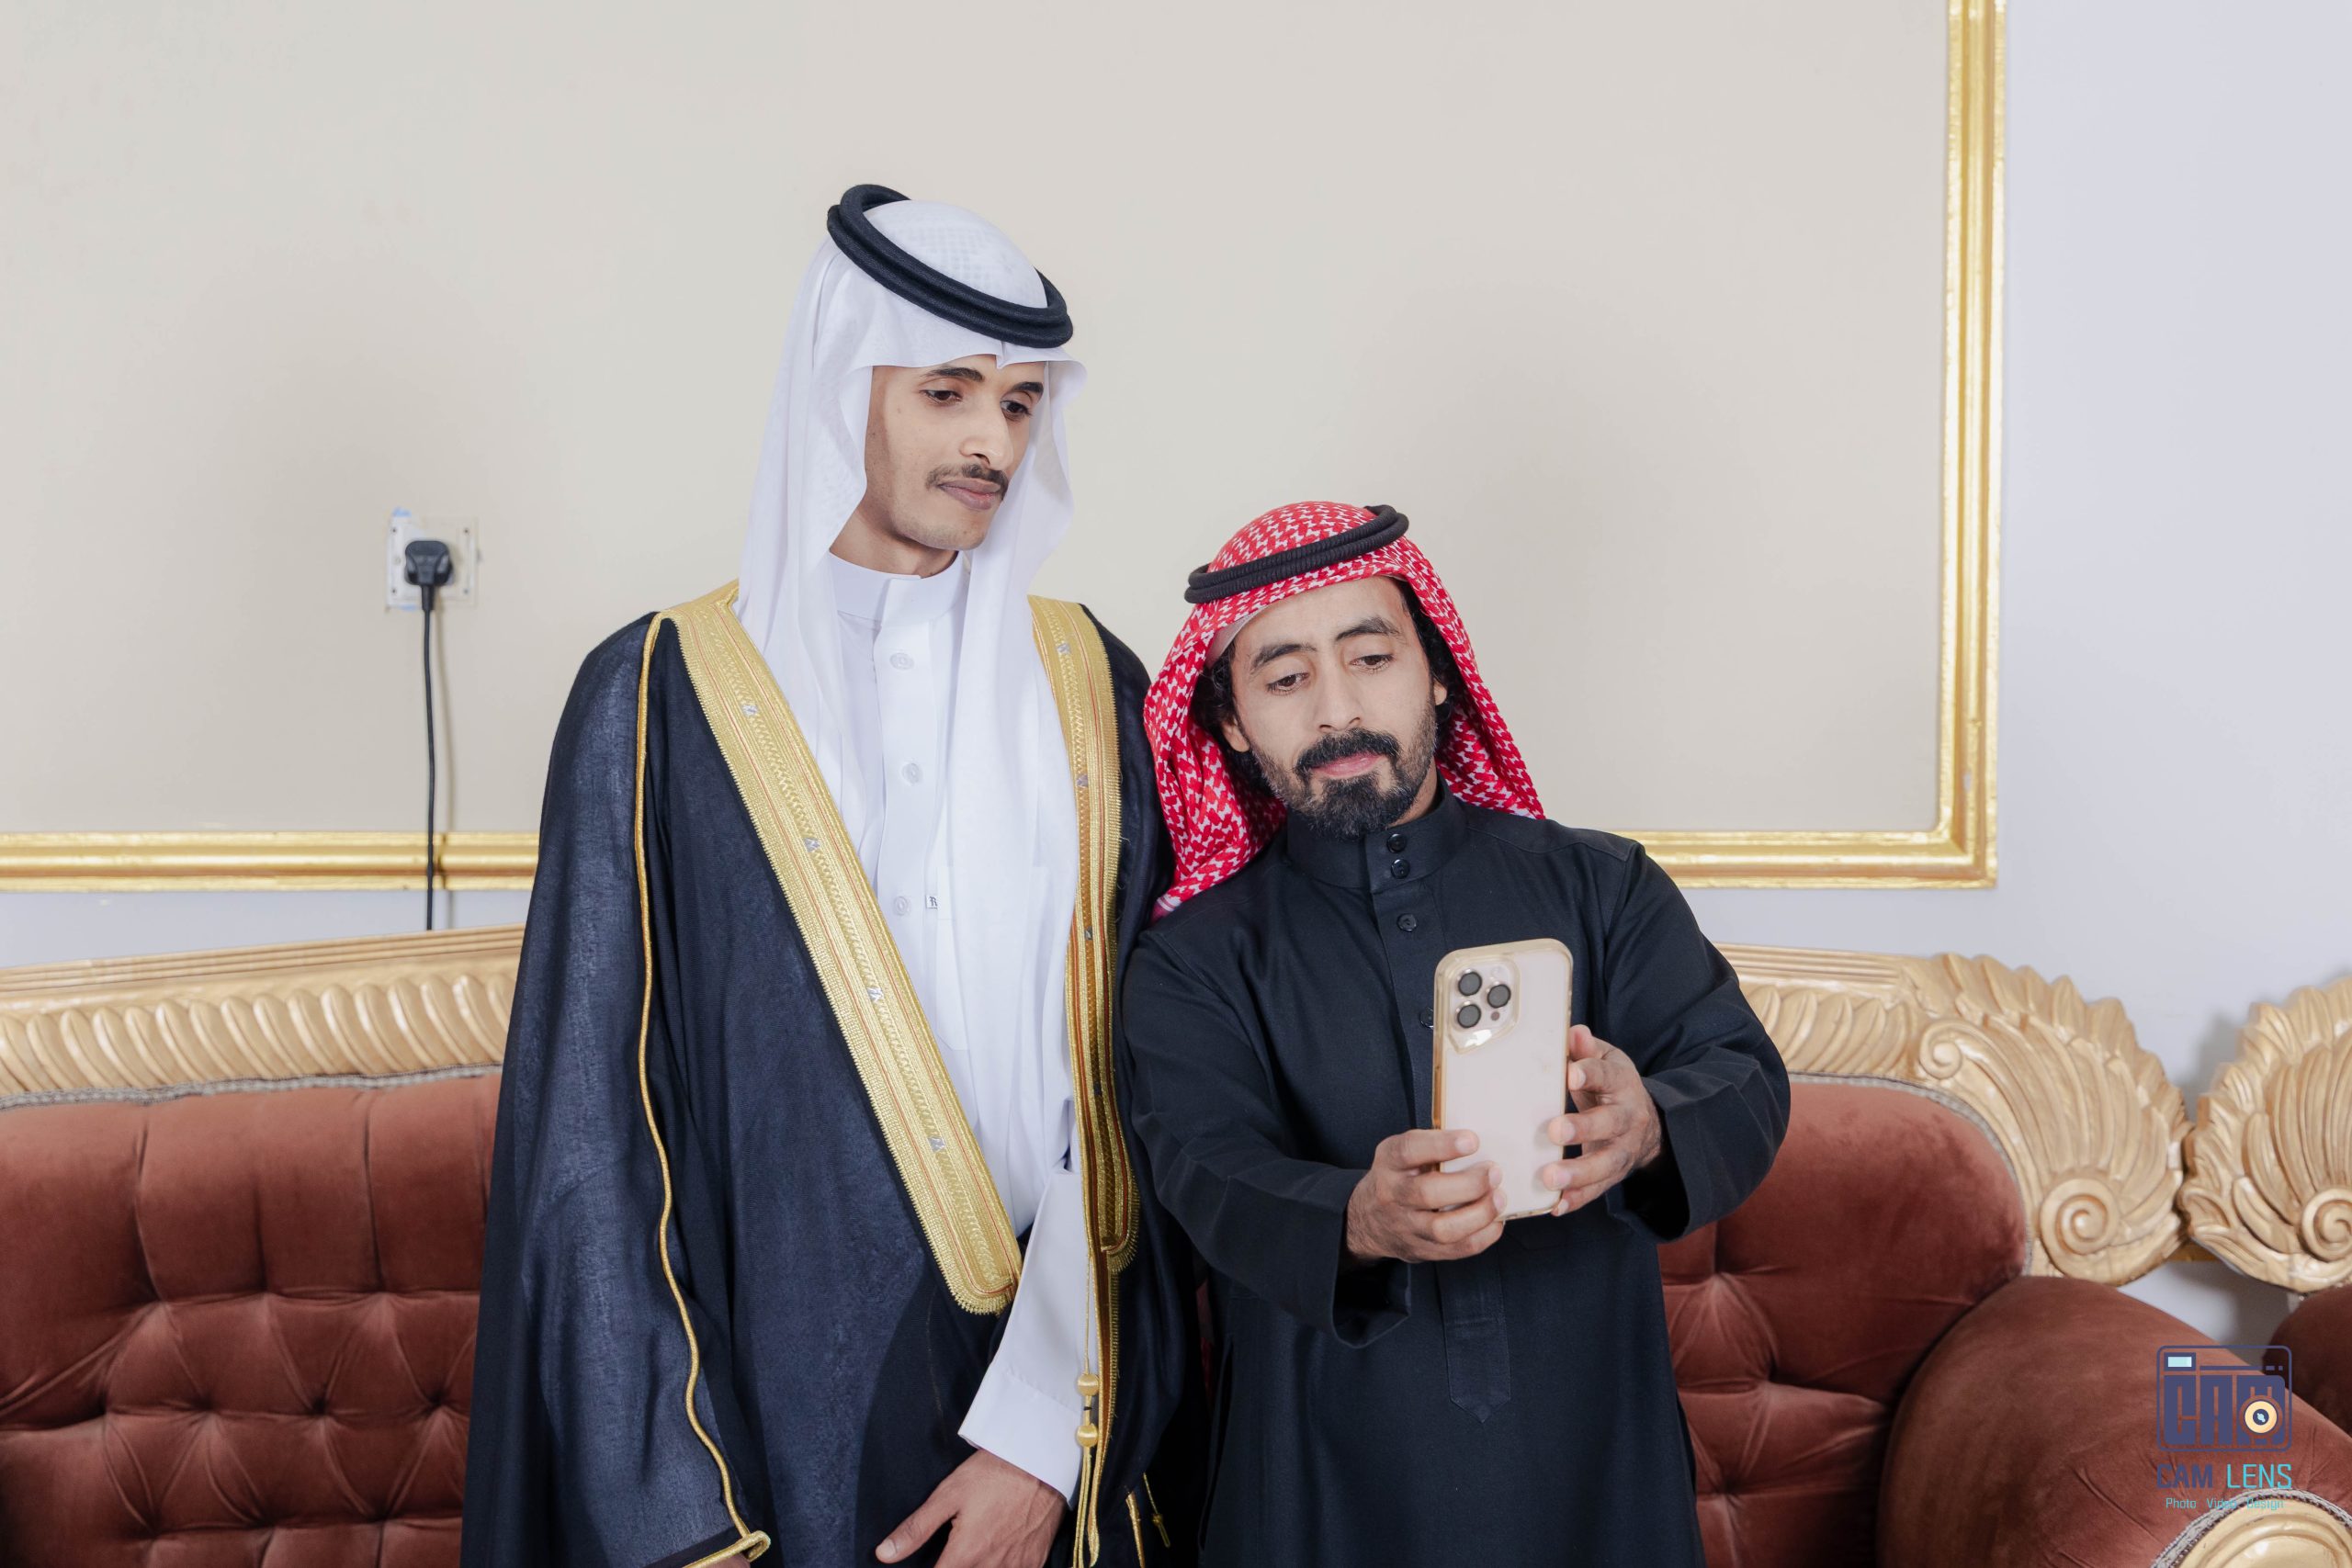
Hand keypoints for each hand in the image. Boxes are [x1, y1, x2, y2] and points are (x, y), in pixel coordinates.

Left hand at [875, 1447, 1065, 1567]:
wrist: (1041, 1461)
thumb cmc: (994, 1473)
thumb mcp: (948, 1495)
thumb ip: (916, 1529)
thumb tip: (884, 1555)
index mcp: (965, 1555)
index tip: (934, 1563)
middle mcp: (991, 1567)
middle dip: (956, 1566)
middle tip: (959, 1547)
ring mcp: (1016, 1567)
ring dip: (978, 1566)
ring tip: (977, 1546)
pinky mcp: (1034, 1563)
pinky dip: (1003, 1567)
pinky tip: (999, 1550)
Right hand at [1344, 1127, 1506, 1265]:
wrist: (1369, 1220)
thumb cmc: (1397, 1179)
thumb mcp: (1401, 1154)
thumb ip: (1431, 1147)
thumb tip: (1479, 1144)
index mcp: (1389, 1163)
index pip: (1409, 1151)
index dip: (1442, 1145)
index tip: (1472, 1140)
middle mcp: (1393, 1195)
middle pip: (1428, 1193)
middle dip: (1469, 1184)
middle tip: (1494, 1172)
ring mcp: (1406, 1227)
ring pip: (1443, 1229)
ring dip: (1479, 1214)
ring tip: (1499, 1198)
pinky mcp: (1421, 1250)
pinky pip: (1456, 1250)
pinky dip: (1482, 1236)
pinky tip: (1494, 1221)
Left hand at [1540, 1025, 1662, 1216]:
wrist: (1647, 1123)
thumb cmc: (1612, 1086)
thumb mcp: (1606, 1061)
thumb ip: (1587, 1050)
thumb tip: (1573, 1032)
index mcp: (1621, 1084)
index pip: (1607, 1076)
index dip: (1590, 1073)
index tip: (1572, 1073)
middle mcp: (1626, 1118)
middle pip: (1609, 1124)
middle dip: (1583, 1128)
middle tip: (1555, 1130)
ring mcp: (1622, 1149)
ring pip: (1606, 1163)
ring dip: (1579, 1172)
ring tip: (1550, 1177)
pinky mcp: (1613, 1174)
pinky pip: (1597, 1189)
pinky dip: (1578, 1198)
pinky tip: (1556, 1205)